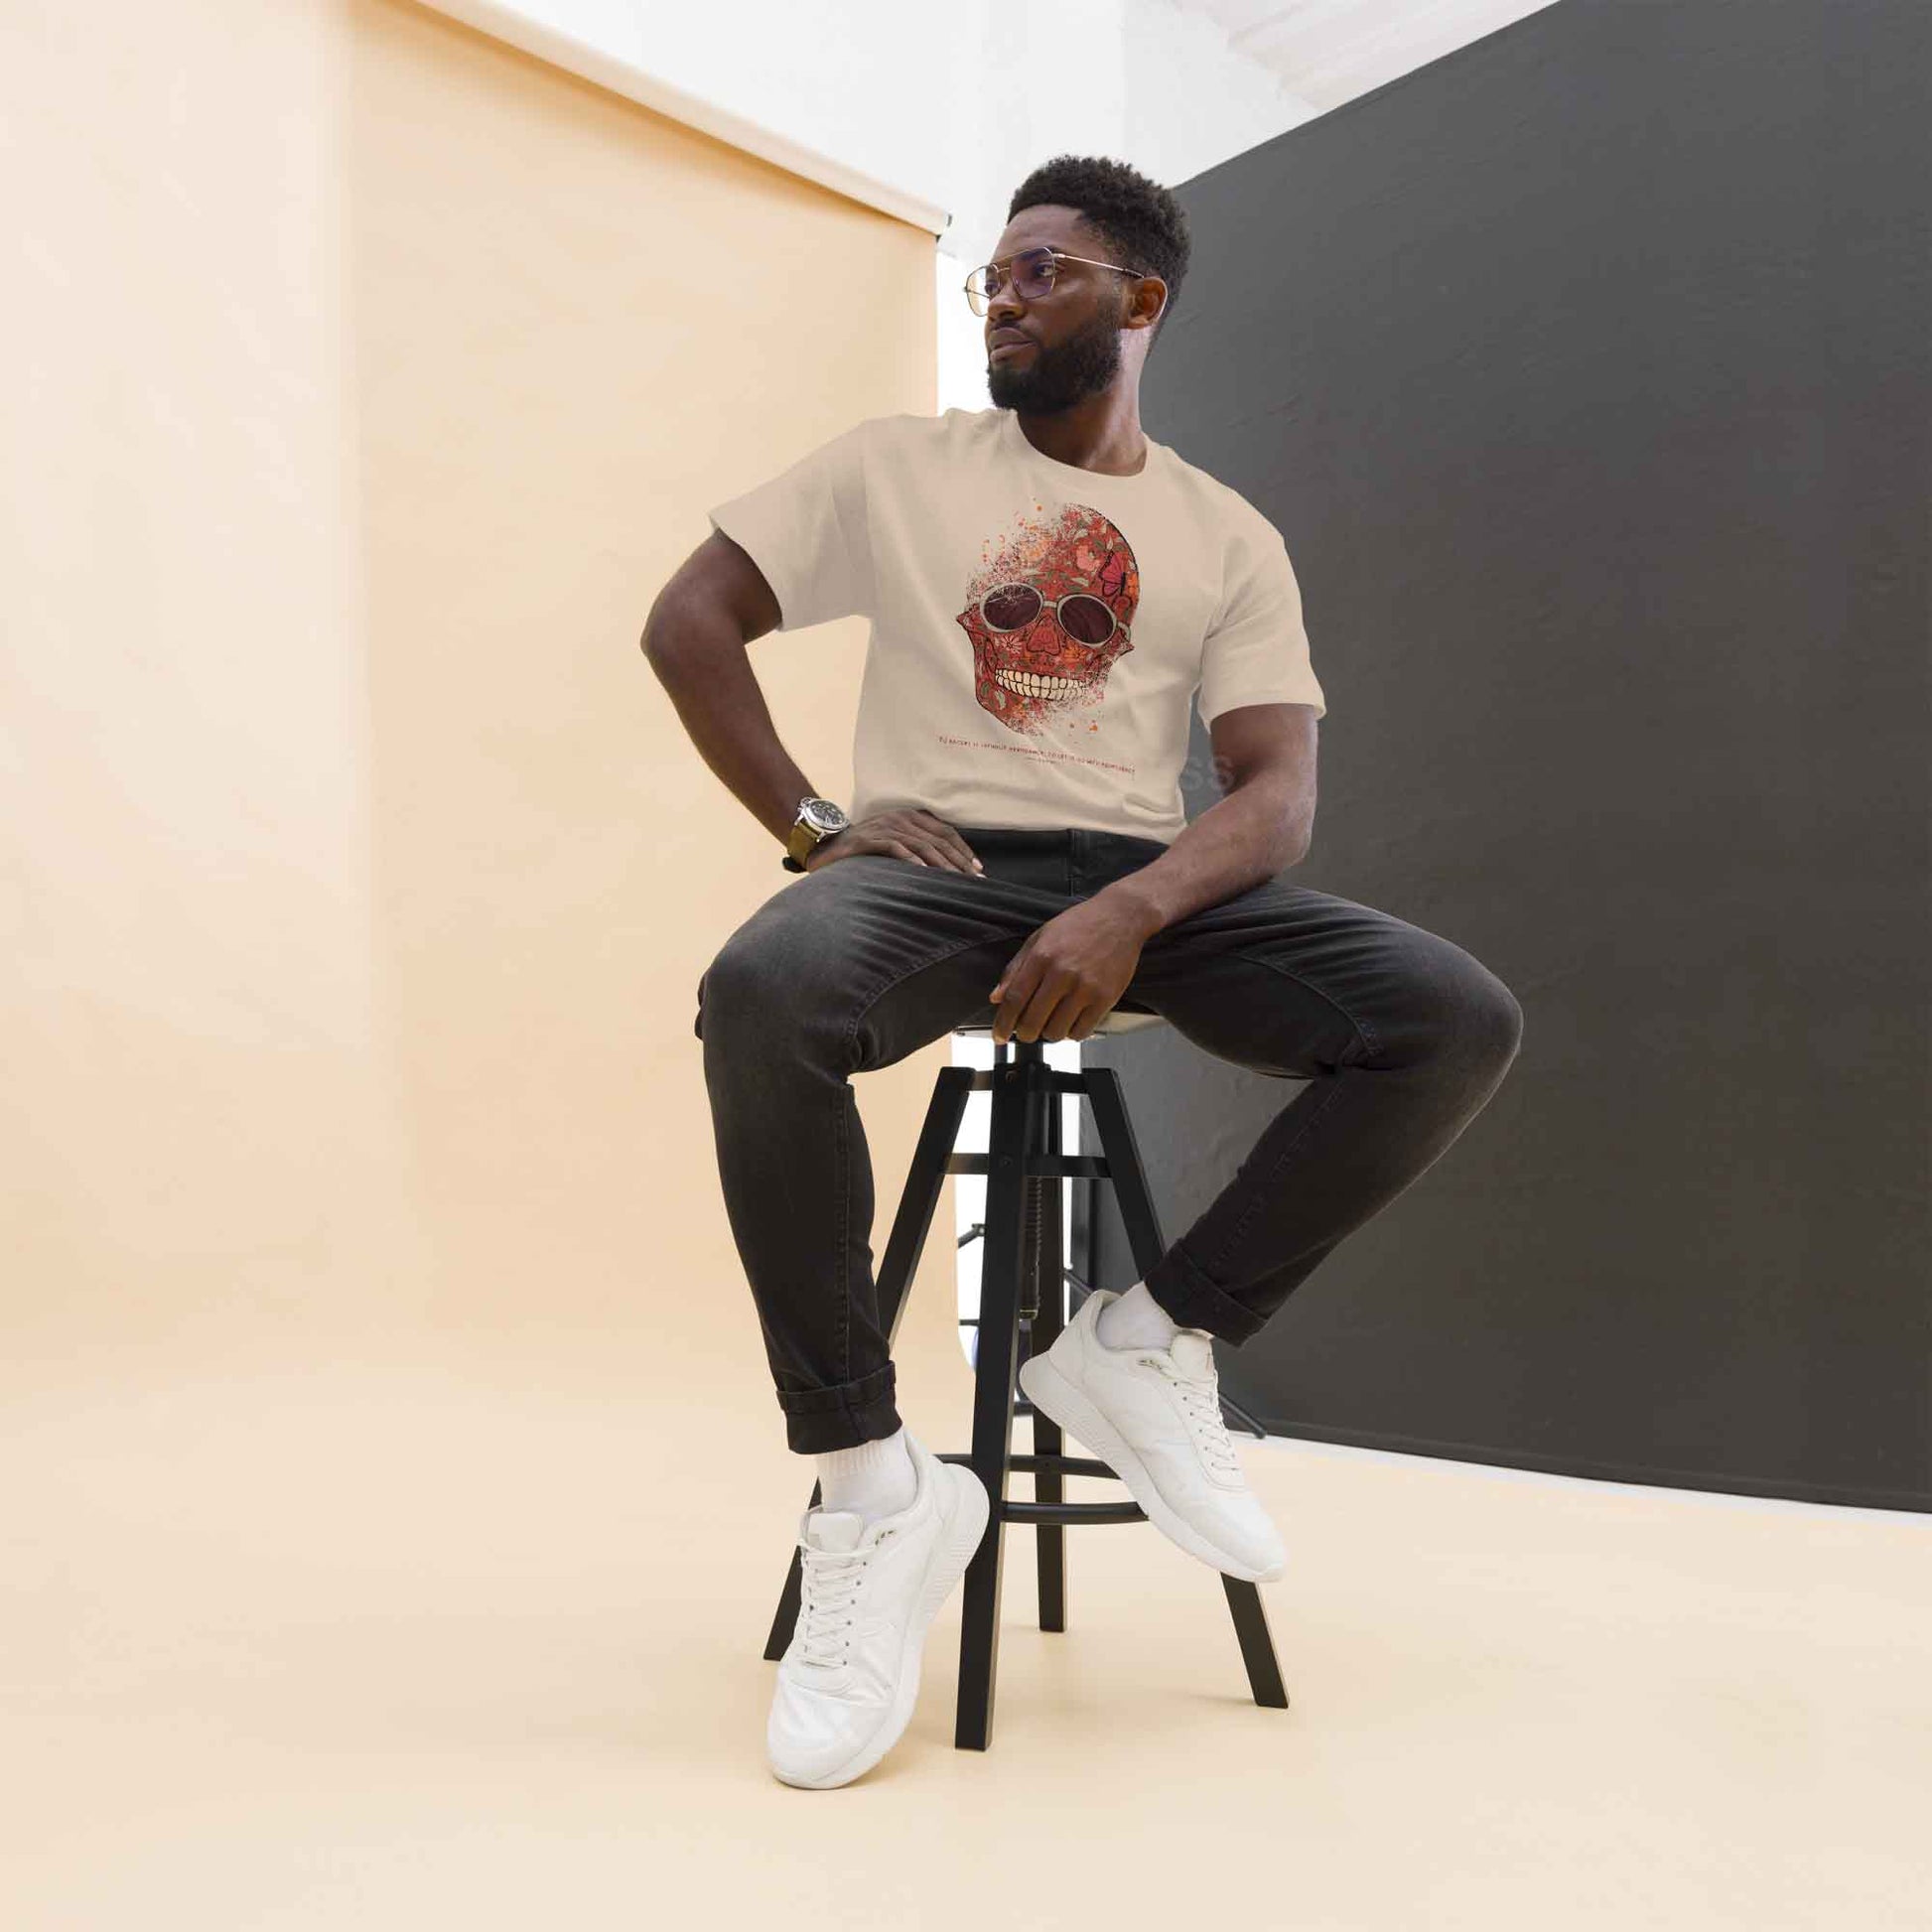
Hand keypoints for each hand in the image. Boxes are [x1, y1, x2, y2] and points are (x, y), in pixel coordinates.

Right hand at [804, 810, 983, 875]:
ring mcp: (884, 827)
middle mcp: (899, 818)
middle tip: (973, 881)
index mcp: (909, 817)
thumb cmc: (865, 850)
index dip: (963, 849)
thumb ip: (917, 847)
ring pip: (921, 844)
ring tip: (955, 881)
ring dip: (941, 864)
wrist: (826, 846)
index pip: (944, 831)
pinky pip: (895, 848)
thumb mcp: (895, 843)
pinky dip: (912, 860)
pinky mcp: (868, 839)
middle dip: (958, 861)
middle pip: (938, 839)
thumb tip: (947, 867)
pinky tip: (924, 873)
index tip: (977, 869)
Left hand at [987, 894, 1153, 1043]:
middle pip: (1033, 1021)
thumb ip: (1016, 968)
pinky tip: (1071, 1021)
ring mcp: (1085, 988)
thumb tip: (997, 997)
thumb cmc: (1080, 925)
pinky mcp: (1105, 998)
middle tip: (1026, 1031)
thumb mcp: (1040, 938)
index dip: (1003, 1023)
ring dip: (1049, 1033)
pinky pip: (1082, 1031)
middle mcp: (1062, 974)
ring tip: (1052, 1022)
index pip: (1014, 999)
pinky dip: (1072, 1033)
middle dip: (1025, 1033)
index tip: (1000, 1035)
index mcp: (1042, 957)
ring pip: (1057, 1031)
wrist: (1120, 917)